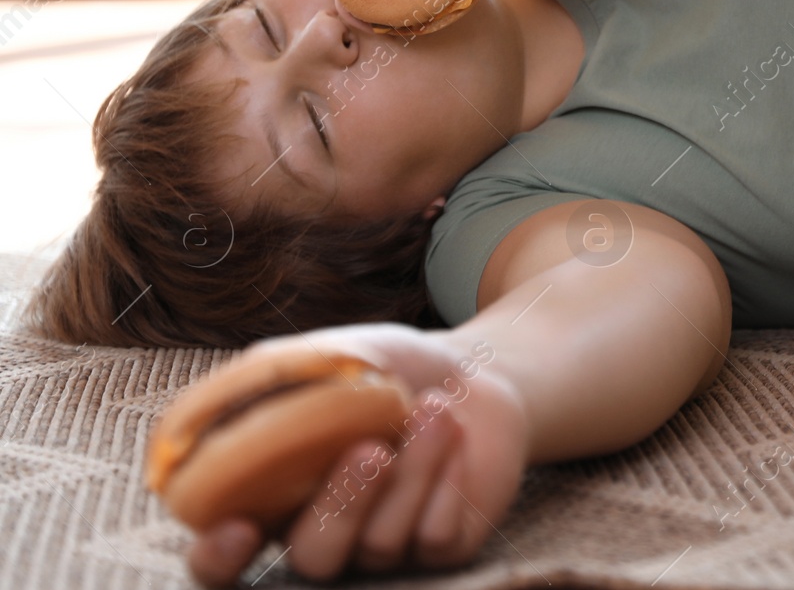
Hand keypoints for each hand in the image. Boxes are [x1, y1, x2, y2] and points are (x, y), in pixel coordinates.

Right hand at [183, 324, 527, 586]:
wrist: (473, 367)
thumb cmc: (385, 367)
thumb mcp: (321, 359)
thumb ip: (259, 385)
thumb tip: (190, 421)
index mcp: (274, 500)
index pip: (221, 565)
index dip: (218, 561)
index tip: (238, 530)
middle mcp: (324, 535)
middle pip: (313, 559)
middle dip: (342, 506)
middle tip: (371, 449)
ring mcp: (383, 547)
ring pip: (381, 543)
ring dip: (411, 469)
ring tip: (434, 407)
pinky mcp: (440, 547)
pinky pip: (435, 537)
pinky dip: (447, 478)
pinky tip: (453, 432)